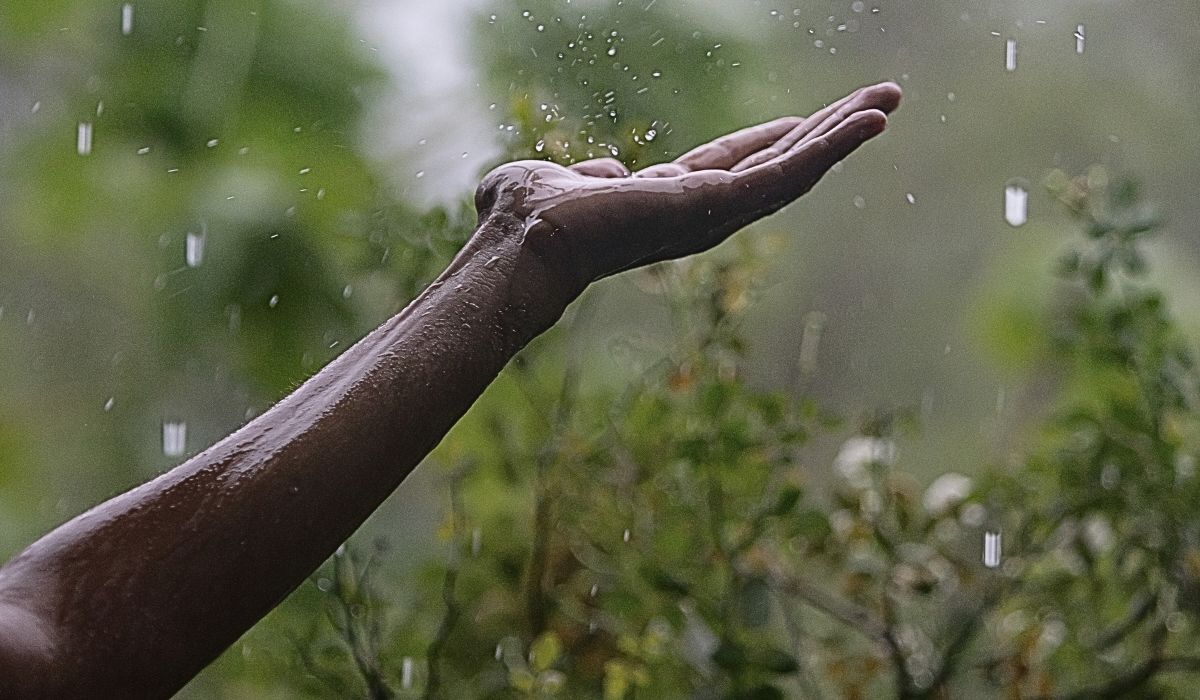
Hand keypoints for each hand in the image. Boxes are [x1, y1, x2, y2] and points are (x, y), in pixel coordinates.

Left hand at [474, 81, 901, 290]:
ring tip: (889, 100)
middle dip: (828, 132)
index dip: (771, 141)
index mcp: (667, 199)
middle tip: (879, 101)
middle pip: (778, 164)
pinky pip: (790, 172)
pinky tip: (872, 120)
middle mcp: (700, 210)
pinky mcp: (722, 206)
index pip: (733, 165)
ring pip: (794, 169)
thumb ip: (582, 175)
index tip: (806, 120)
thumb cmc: (524, 221)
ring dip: (844, 134)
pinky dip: (833, 146)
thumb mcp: (555, 181)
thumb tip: (600, 172)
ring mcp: (715, 212)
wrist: (522, 243)